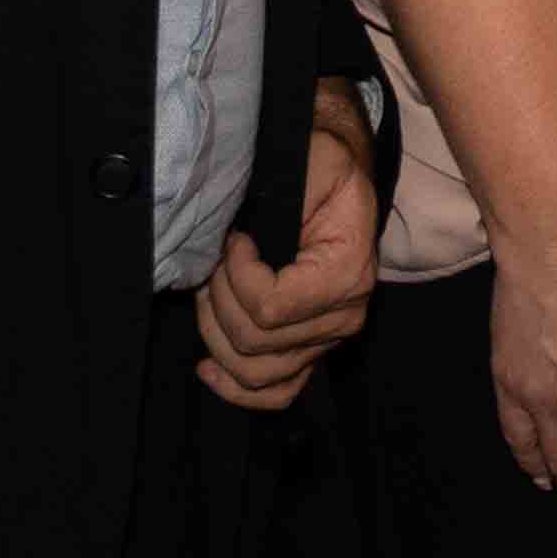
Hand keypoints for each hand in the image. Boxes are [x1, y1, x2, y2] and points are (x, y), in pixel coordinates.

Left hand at [196, 90, 383, 411]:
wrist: (340, 183)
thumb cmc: (323, 170)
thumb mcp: (314, 165)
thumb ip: (290, 196)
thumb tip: (248, 236)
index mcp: (347, 276)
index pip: (270, 309)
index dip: (235, 278)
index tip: (235, 238)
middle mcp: (343, 318)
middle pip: (255, 343)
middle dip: (218, 300)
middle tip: (217, 261)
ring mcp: (326, 340)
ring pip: (256, 372)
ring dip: (217, 335)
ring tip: (210, 294)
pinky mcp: (308, 350)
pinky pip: (276, 393)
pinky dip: (237, 389)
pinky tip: (208, 367)